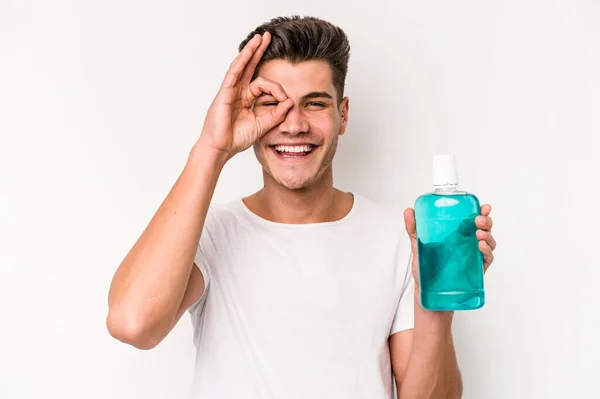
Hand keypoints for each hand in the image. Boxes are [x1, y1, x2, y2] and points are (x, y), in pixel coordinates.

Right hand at [198, 32, 293, 159]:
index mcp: (246, 99)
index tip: (285, 99)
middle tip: (268, 37)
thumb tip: (290, 101)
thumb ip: (276, 114)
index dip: (276, 89)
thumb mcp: (263, 125)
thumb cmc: (236, 139)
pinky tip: (248, 51)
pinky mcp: (224, 92)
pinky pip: (233, 73)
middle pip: (250, 67)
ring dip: (251, 51)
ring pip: (242, 66)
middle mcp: (238, 92)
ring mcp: (230, 90)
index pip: (263, 85)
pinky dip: (241, 62)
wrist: (221, 148)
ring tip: (259, 38)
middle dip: (259, 52)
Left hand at [404, 204, 496, 282]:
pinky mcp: (476, 269)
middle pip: (484, 227)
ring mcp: (474, 255)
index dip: (481, 211)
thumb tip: (408, 210)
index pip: (473, 218)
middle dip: (485, 221)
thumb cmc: (426, 267)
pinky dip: (487, 251)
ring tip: (479, 233)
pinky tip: (480, 246)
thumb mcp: (418, 244)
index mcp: (458, 233)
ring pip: (489, 241)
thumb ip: (413, 228)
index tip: (483, 206)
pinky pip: (487, 258)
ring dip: (487, 235)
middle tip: (478, 220)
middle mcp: (469, 242)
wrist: (425, 290)